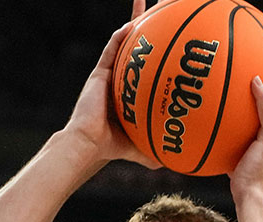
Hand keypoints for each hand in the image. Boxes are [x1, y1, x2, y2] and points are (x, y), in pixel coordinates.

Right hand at [61, 1, 163, 168]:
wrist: (89, 143)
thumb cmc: (111, 147)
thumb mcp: (140, 148)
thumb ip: (154, 152)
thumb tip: (172, 165)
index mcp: (132, 89)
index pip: (148, 64)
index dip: (159, 49)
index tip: (173, 35)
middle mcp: (122, 76)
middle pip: (138, 44)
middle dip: (148, 23)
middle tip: (163, 5)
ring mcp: (110, 71)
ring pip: (124, 39)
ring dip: (134, 19)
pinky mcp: (99, 72)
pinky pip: (111, 49)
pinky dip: (121, 36)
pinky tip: (132, 25)